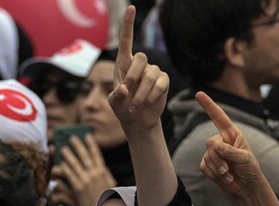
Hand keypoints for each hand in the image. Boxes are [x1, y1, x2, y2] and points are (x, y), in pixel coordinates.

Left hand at [53, 135, 116, 205]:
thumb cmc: (108, 200)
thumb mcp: (111, 184)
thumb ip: (105, 174)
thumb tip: (99, 166)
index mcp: (103, 172)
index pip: (97, 154)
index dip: (92, 144)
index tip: (88, 135)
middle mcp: (94, 174)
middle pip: (84, 156)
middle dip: (78, 146)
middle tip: (72, 138)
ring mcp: (86, 180)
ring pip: (75, 164)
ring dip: (68, 155)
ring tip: (63, 148)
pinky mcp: (78, 187)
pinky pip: (69, 175)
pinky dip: (65, 168)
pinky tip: (61, 164)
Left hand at [108, 6, 168, 134]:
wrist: (138, 120)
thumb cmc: (123, 108)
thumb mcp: (114, 103)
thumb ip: (116, 96)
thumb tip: (124, 89)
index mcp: (124, 63)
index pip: (127, 39)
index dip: (128, 23)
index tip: (131, 7)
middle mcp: (140, 64)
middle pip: (141, 58)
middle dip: (133, 77)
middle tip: (128, 96)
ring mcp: (153, 71)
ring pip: (150, 75)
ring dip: (142, 94)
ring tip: (135, 107)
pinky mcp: (164, 81)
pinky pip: (160, 84)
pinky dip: (152, 96)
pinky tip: (148, 103)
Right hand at [197, 92, 264, 196]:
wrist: (246, 186)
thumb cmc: (249, 169)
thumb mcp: (245, 158)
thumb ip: (230, 151)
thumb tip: (215, 146)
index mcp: (232, 134)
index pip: (218, 117)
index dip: (209, 105)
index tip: (199, 94)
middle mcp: (221, 140)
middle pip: (210, 142)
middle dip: (219, 158)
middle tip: (229, 168)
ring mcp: (213, 152)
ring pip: (207, 156)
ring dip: (218, 168)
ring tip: (229, 174)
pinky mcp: (207, 164)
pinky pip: (204, 166)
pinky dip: (214, 174)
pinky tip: (224, 177)